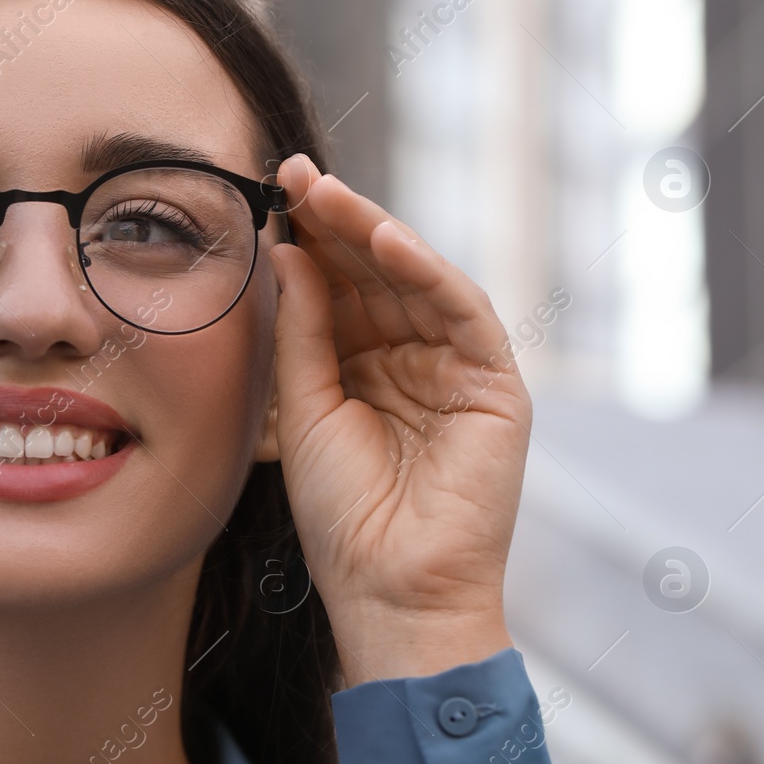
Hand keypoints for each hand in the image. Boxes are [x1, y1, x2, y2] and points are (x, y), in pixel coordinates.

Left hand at [268, 155, 529, 687]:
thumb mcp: (306, 407)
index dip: (308, 238)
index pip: (339, 285)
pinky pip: (462, 313)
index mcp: (365, 365)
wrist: (390, 591)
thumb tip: (288, 251)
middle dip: (335, 221)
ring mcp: (457, 368)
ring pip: (416, 281)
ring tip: (325, 193)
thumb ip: (304, 330)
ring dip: (373, 232)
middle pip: (375, 273)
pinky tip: (386, 238)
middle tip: (292, 172)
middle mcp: (413, 357)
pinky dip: (428, 272)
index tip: (268, 190)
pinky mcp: (495, 385)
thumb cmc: (341, 515)